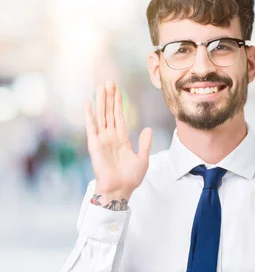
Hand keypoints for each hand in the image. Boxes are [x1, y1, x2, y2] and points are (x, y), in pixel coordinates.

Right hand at [85, 80, 151, 201]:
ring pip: (101, 116)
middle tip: (109, 81)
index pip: (119, 116)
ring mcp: (102, 140)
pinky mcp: (95, 145)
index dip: (118, 103)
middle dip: (109, 97)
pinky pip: (92, 127)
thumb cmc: (131, 178)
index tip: (118, 89)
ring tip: (100, 86)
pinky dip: (90, 115)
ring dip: (100, 101)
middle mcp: (110, 136)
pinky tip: (88, 103)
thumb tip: (148, 129)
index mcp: (121, 138)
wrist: (120, 190)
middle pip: (109, 112)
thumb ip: (144, 143)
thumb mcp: (143, 158)